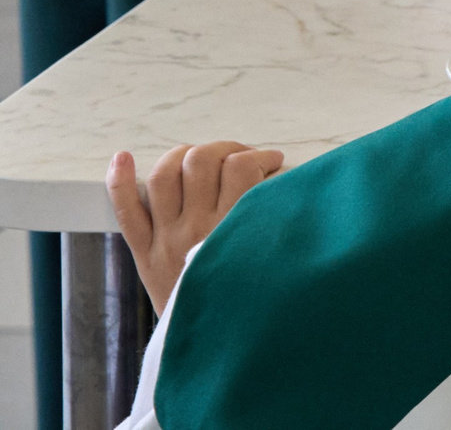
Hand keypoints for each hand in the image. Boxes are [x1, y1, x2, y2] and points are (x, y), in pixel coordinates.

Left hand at [108, 142, 282, 315]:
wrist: (211, 347)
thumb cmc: (246, 302)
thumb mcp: (270, 262)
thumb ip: (273, 224)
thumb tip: (285, 183)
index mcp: (229, 232)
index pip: (241, 168)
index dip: (261, 157)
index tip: (272, 163)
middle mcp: (193, 229)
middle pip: (201, 161)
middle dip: (224, 149)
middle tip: (239, 158)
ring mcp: (164, 239)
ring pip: (163, 176)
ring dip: (184, 155)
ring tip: (201, 158)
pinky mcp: (144, 252)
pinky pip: (125, 211)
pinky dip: (119, 180)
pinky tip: (124, 157)